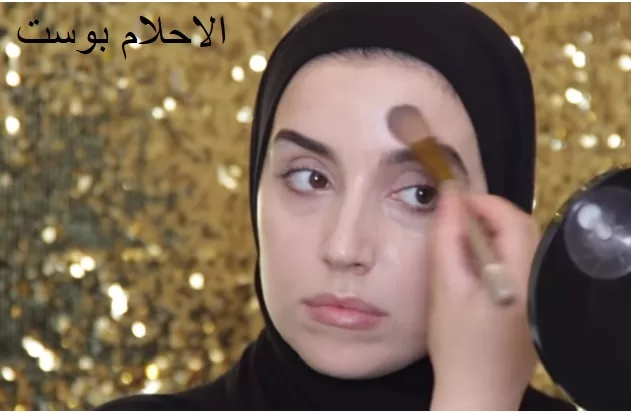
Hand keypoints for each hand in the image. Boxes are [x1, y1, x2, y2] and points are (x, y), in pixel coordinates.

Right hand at [427, 185, 537, 409]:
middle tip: (456, 218)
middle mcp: (539, 280)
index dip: (483, 203)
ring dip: (493, 235)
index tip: (453, 201)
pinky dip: (498, 255)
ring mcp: (539, 295)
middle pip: (522, 231)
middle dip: (489, 216)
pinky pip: (519, 266)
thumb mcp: (445, 289)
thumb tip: (449, 200)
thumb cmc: (458, 344)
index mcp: (521, 275)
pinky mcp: (534, 307)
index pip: (512, 220)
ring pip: (521, 248)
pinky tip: (475, 266)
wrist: (477, 394)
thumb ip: (446, 240)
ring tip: (461, 238)